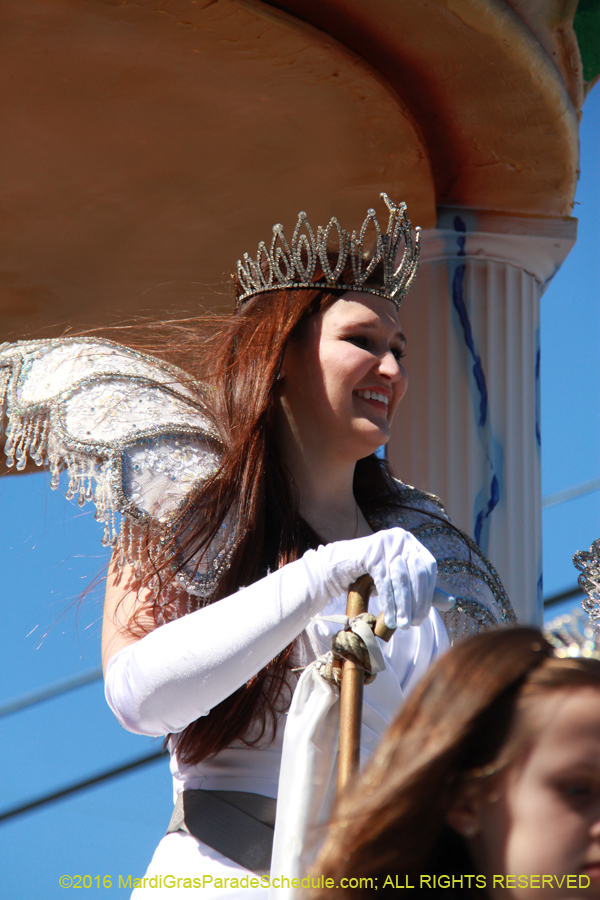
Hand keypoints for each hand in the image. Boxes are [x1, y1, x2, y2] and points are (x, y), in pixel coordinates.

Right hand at [310, 528, 436, 629]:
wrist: (341, 565)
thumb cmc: (372, 573)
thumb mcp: (400, 579)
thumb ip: (424, 589)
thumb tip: (451, 603)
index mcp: (413, 543)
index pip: (428, 568)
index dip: (428, 593)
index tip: (422, 616)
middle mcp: (402, 538)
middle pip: (417, 573)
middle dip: (417, 602)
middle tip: (413, 624)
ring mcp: (386, 542)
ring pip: (400, 579)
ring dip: (403, 605)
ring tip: (402, 625)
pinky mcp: (371, 551)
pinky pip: (384, 580)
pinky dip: (388, 602)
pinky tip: (389, 617)